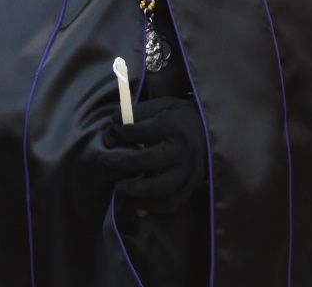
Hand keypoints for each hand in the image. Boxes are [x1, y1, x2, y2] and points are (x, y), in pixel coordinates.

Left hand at [98, 96, 206, 212]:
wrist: (208, 133)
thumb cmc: (176, 118)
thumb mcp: (160, 105)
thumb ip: (136, 112)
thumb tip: (114, 123)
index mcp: (175, 125)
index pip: (143, 131)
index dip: (122, 133)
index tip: (111, 133)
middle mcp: (184, 149)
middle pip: (150, 160)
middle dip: (123, 163)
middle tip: (104, 162)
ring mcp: (189, 170)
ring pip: (162, 187)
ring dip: (136, 191)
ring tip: (118, 188)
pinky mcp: (191, 186)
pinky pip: (172, 202)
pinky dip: (153, 206)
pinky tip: (136, 202)